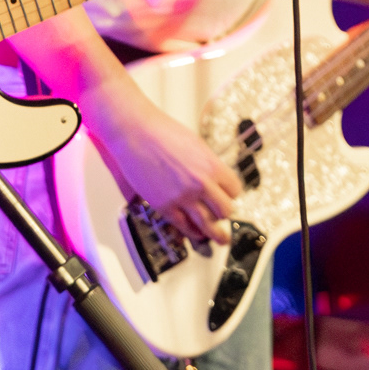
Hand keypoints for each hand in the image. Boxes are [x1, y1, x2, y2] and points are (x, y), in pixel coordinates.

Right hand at [82, 76, 242, 244]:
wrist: (134, 132)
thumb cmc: (160, 131)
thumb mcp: (195, 144)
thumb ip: (206, 164)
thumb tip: (213, 178)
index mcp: (211, 165)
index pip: (235, 189)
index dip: (231, 194)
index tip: (228, 196)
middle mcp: (201, 183)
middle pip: (225, 210)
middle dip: (224, 213)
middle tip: (222, 214)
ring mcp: (183, 197)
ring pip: (208, 225)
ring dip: (216, 234)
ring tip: (220, 238)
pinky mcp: (164, 206)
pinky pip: (184, 227)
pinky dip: (192, 232)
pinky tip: (195, 233)